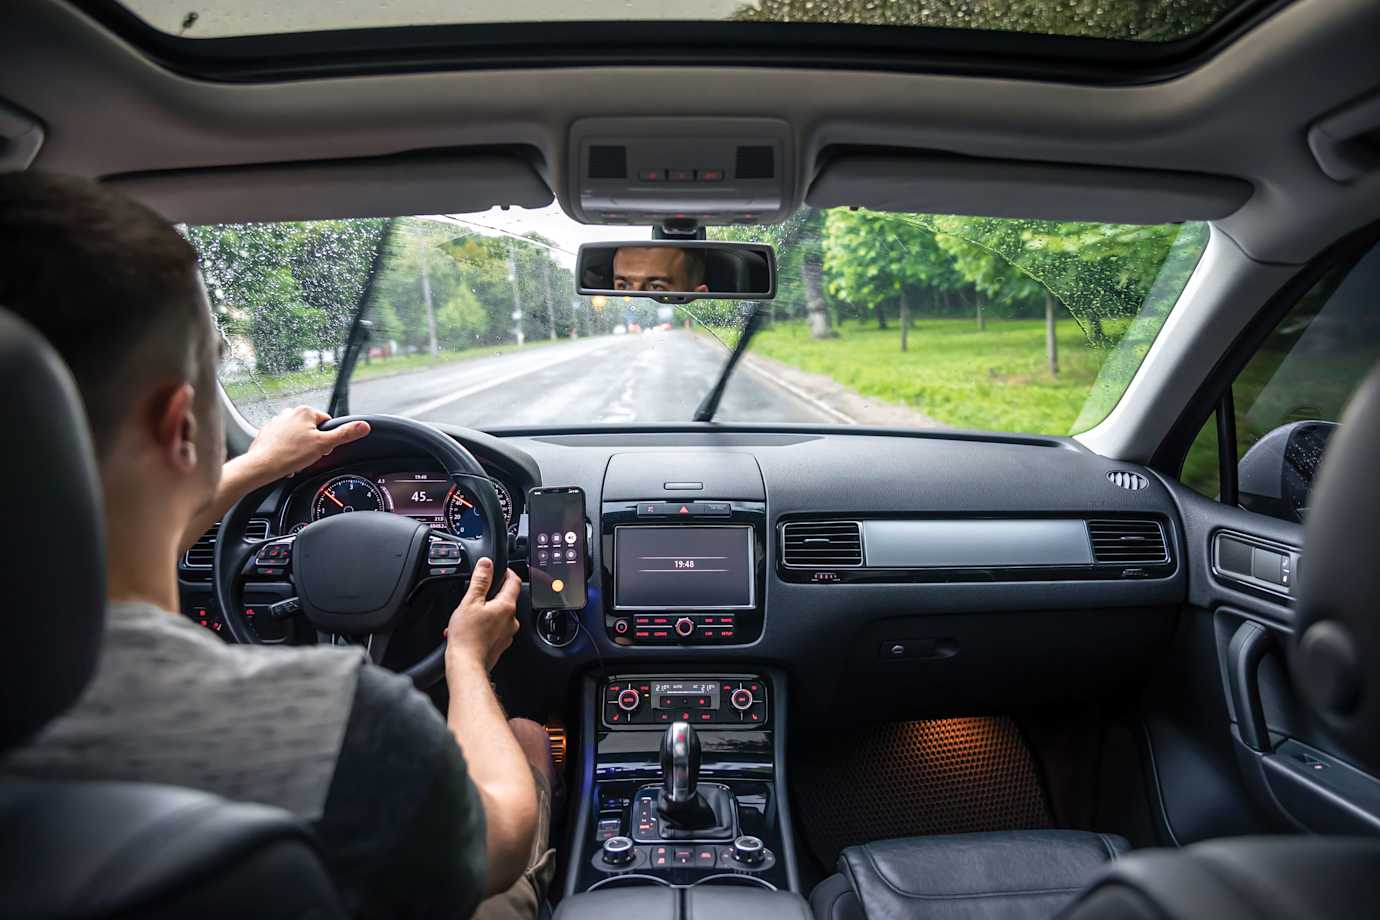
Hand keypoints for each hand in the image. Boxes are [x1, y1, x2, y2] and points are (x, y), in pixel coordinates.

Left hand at [243, 406, 369, 483]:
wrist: (261, 466)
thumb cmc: (290, 455)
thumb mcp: (324, 445)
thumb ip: (345, 434)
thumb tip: (364, 426)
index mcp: (305, 411)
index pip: (327, 424)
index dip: (327, 439)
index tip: (320, 449)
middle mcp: (290, 412)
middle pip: (312, 430)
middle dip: (312, 444)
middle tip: (307, 455)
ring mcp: (277, 421)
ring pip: (298, 436)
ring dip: (299, 447)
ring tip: (295, 458)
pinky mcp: (268, 432)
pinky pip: (284, 441)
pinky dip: (287, 449)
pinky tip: (285, 458)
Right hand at [445, 558, 521, 672]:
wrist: (466, 665)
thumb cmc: (467, 636)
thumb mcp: (470, 602)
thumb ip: (480, 581)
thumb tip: (487, 564)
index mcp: (507, 606)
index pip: (514, 581)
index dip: (506, 572)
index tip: (498, 569)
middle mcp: (511, 620)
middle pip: (505, 599)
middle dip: (490, 595)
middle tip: (475, 596)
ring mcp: (507, 633)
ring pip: (497, 615)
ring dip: (484, 612)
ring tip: (466, 616)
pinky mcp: (500, 644)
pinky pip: (493, 629)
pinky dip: (482, 626)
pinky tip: (468, 629)